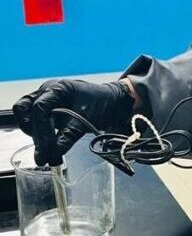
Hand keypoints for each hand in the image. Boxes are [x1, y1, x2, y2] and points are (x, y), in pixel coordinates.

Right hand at [13, 80, 133, 165]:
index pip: (39, 108)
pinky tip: (49, 146)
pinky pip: (36, 123)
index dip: (41, 129)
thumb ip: (68, 136)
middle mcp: (48, 92)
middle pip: (27, 112)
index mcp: (57, 88)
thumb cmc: (102, 103)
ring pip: (27, 117)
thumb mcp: (86, 119)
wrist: (113, 103)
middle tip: (45, 153)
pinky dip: (40, 135)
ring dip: (35, 134)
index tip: (47, 148)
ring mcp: (47, 101)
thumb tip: (52, 154)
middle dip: (36, 134)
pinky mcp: (49, 112)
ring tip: (48, 150)